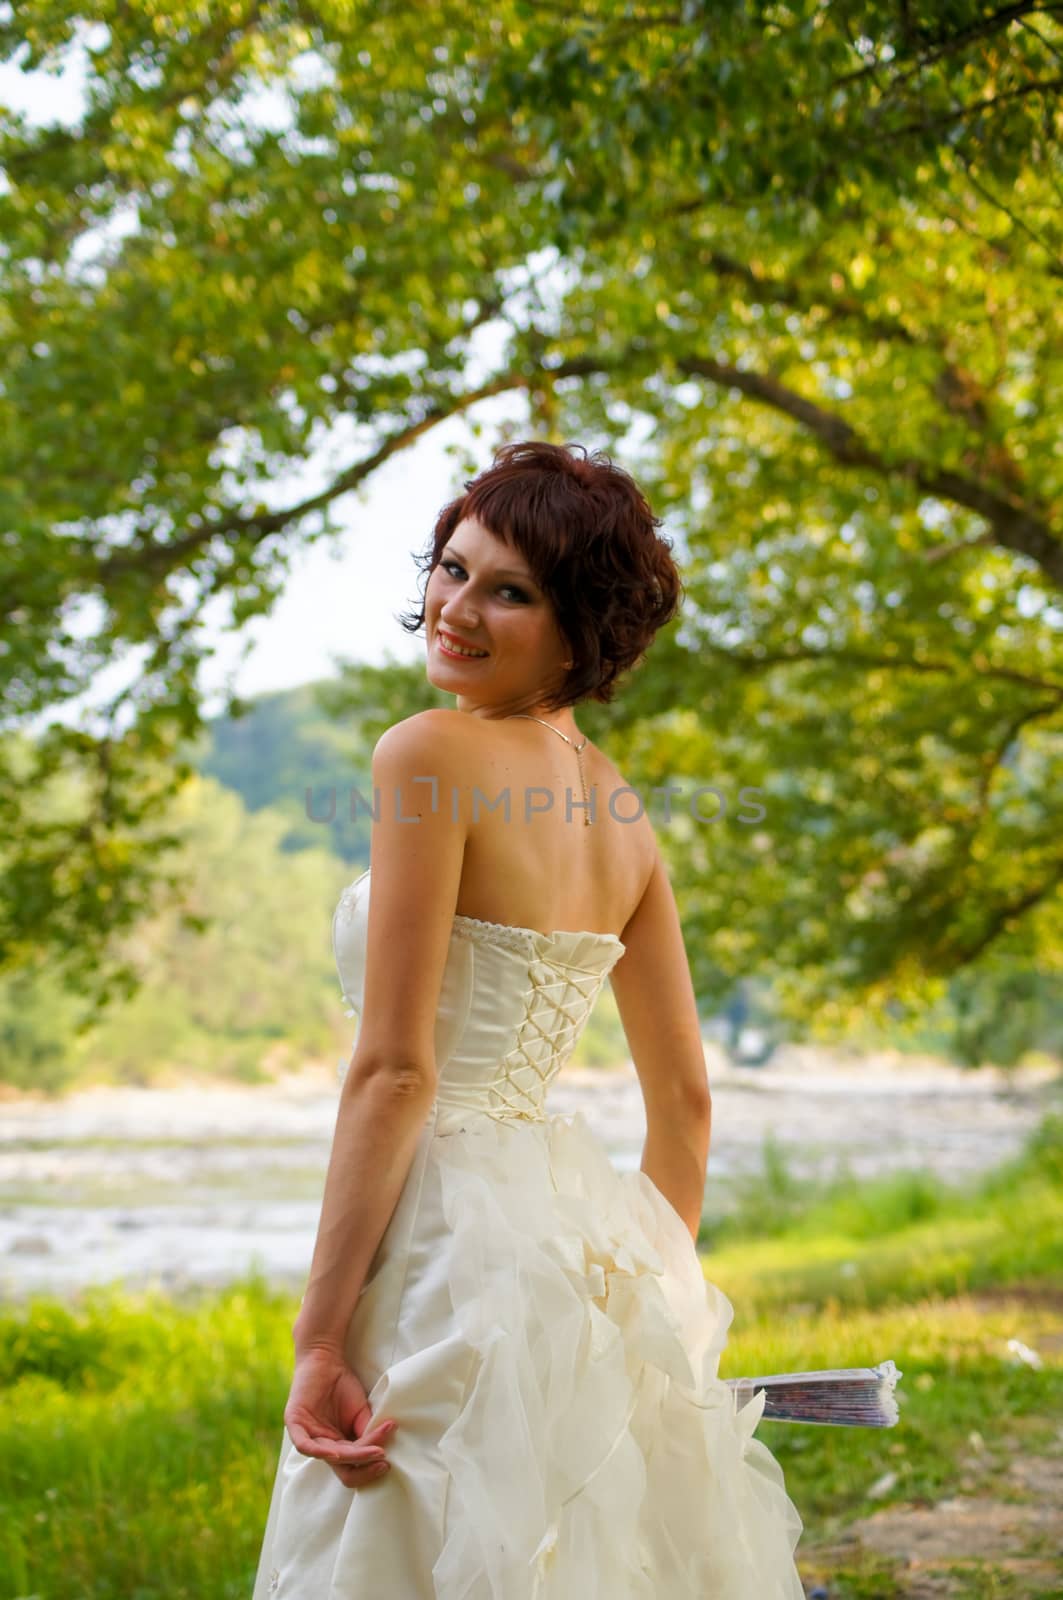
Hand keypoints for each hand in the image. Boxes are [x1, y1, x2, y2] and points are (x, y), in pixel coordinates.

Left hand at [283, 1344, 398, 1489]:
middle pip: (342, 1468)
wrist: (325, 1358)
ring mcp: (307, 1435)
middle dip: (364, 1464)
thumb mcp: (360, 1412)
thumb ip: (367, 1432)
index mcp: (336, 1445)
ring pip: (330, 1457)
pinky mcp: (294, 1423)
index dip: (369, 1466)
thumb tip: (380, 1452)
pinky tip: (337, 1452)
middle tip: (382, 1457)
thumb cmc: (342, 1385)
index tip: (387, 1460)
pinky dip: (320, 1451)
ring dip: (352, 1456)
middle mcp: (321, 1445)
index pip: (352, 1466)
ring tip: (373, 1450)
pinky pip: (304, 1445)